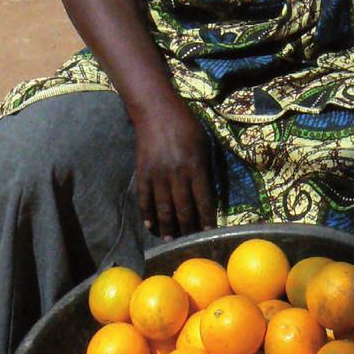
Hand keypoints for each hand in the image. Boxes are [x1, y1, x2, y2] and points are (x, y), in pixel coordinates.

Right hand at [132, 97, 216, 239]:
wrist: (155, 110)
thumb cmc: (185, 124)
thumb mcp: (203, 142)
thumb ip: (205, 167)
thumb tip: (207, 192)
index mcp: (195, 165)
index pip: (204, 200)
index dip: (207, 219)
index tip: (210, 233)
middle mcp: (177, 173)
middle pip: (184, 208)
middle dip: (189, 228)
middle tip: (191, 242)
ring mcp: (158, 174)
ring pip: (164, 207)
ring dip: (169, 226)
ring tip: (172, 239)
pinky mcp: (143, 172)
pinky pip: (145, 198)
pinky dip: (147, 214)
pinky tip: (151, 225)